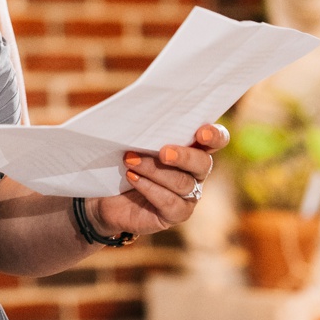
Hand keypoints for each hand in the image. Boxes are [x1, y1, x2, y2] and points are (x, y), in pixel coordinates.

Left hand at [93, 124, 225, 240]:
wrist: (103, 195)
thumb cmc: (119, 157)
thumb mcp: (127, 138)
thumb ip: (138, 124)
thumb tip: (127, 106)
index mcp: (191, 146)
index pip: (215, 139)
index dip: (214, 135)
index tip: (201, 134)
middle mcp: (195, 171)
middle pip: (203, 163)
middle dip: (184, 156)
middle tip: (163, 152)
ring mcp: (188, 195)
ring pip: (182, 182)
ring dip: (155, 170)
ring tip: (130, 160)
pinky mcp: (176, 214)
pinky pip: (170, 203)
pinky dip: (150, 188)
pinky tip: (132, 178)